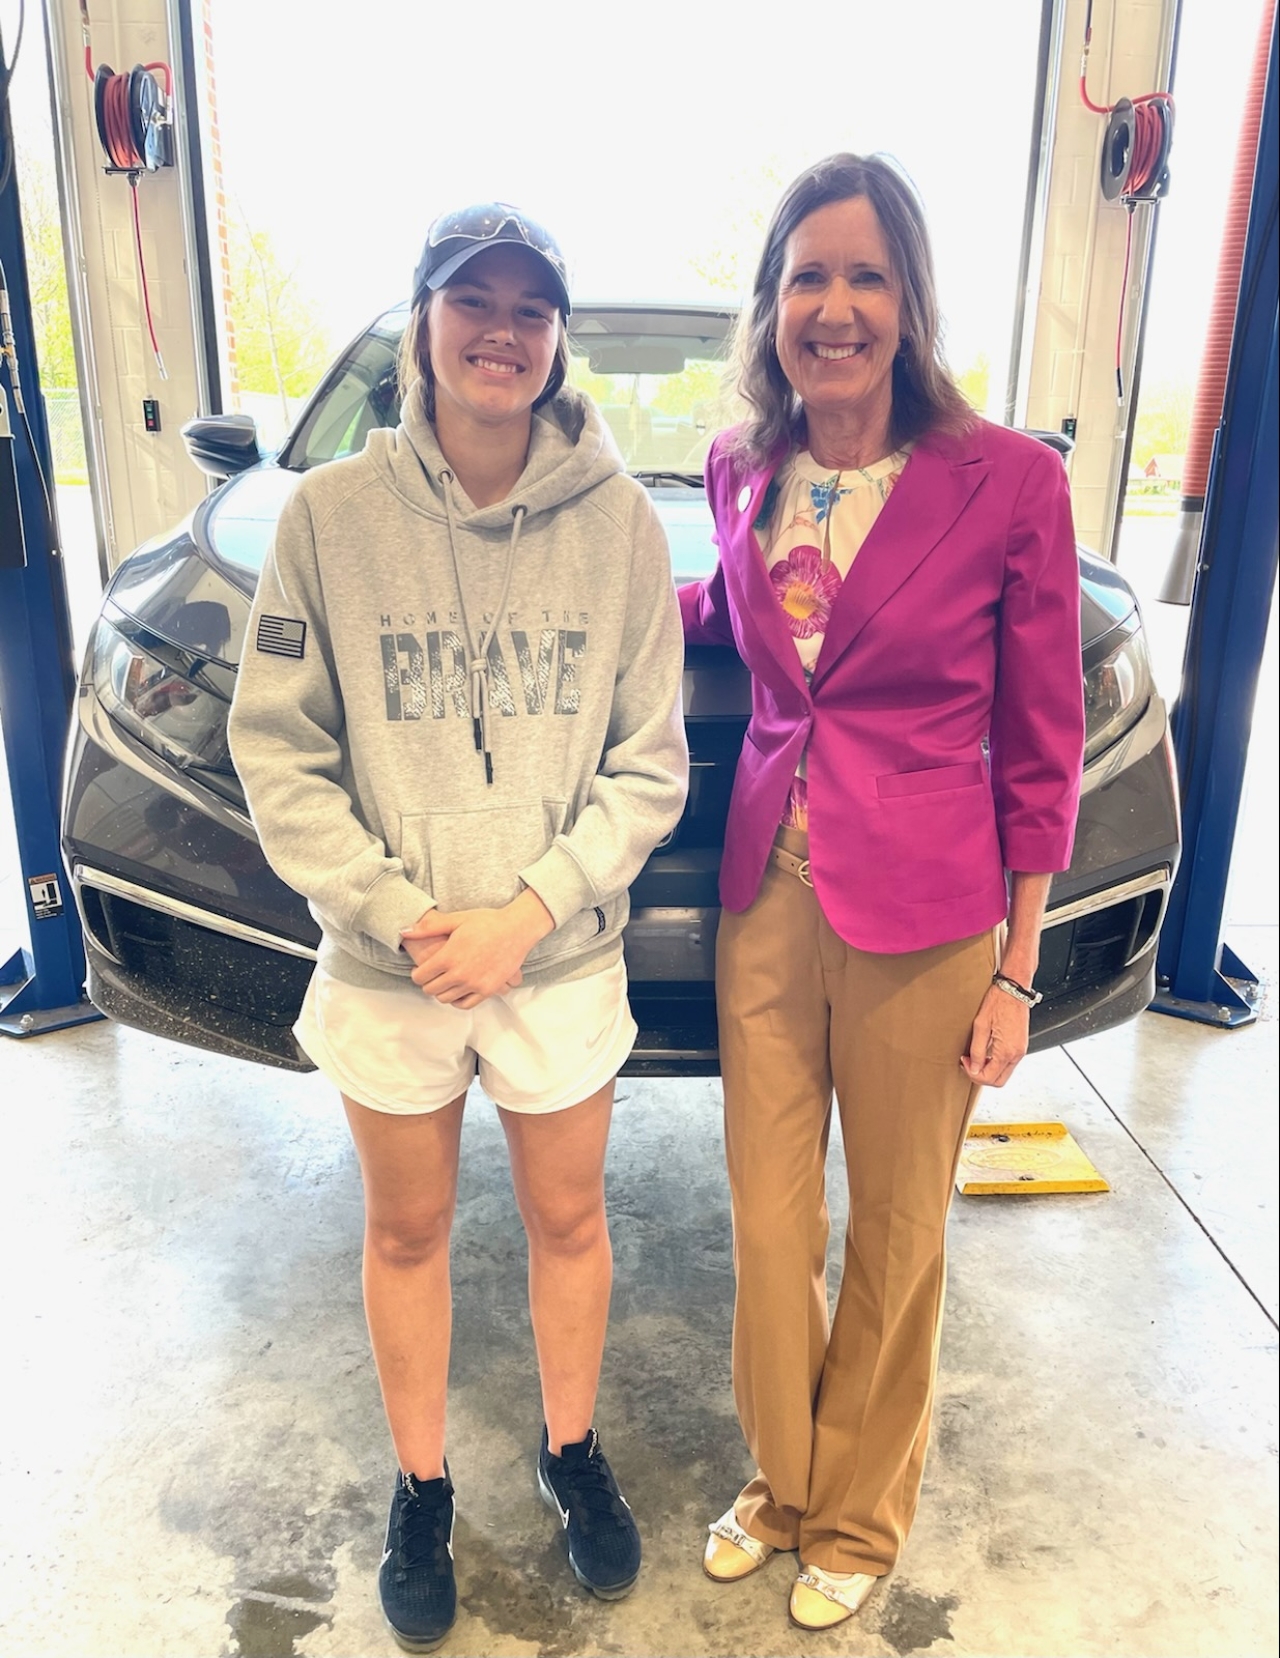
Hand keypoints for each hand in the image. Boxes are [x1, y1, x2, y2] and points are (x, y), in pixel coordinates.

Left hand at [401, 890, 553, 1008]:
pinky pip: (465, 1004)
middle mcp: (460, 973)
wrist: (516, 929)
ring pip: (446, 998)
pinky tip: (457, 990)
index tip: (419, 969)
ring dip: (441, 991)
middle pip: (431, 989)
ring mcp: (475, 983)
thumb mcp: (456, 920)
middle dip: (427, 983)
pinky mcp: (488, 990)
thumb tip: (403, 931)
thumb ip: (428, 927)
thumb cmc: (486, 922)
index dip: (417, 974)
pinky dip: (457, 1000)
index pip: (420, 976)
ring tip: (444, 981)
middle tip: (430, 975)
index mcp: (449, 955)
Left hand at [961, 983, 1029, 1087]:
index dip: (973, 1074)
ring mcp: (1021, 1051)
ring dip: (988, 1070)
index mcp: (1006, 1051)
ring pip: (1004, 1074)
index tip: (964, 1062)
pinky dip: (995, 1063)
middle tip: (969, 1064)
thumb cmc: (998, 1002)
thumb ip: (977, 1051)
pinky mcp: (1021, 1046)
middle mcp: (1017, 1054)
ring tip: (975, 1057)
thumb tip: (974, 1069)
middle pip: (999, 1081)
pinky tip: (986, 1053)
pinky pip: (1008, 1064)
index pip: (989, 1078)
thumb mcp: (981, 1026)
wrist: (1014, 990)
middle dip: (981, 1077)